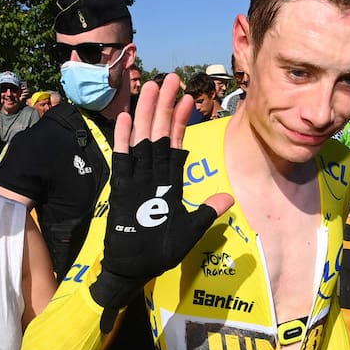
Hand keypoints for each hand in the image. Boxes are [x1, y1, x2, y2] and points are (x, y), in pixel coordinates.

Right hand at [89, 75, 232, 326]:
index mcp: (169, 185)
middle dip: (164, 107)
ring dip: (147, 114)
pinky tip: (127, 119)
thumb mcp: (189, 233)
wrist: (133, 269)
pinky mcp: (121, 190)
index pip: (176, 147)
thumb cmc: (159, 253)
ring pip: (143, 141)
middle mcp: (152, 178)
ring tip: (150, 88)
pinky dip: (124, 141)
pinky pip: (123, 161)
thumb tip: (228, 199)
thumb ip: (205, 214)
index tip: (189, 99)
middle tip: (170, 79)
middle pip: (159, 135)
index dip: (182, 123)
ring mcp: (135, 182)